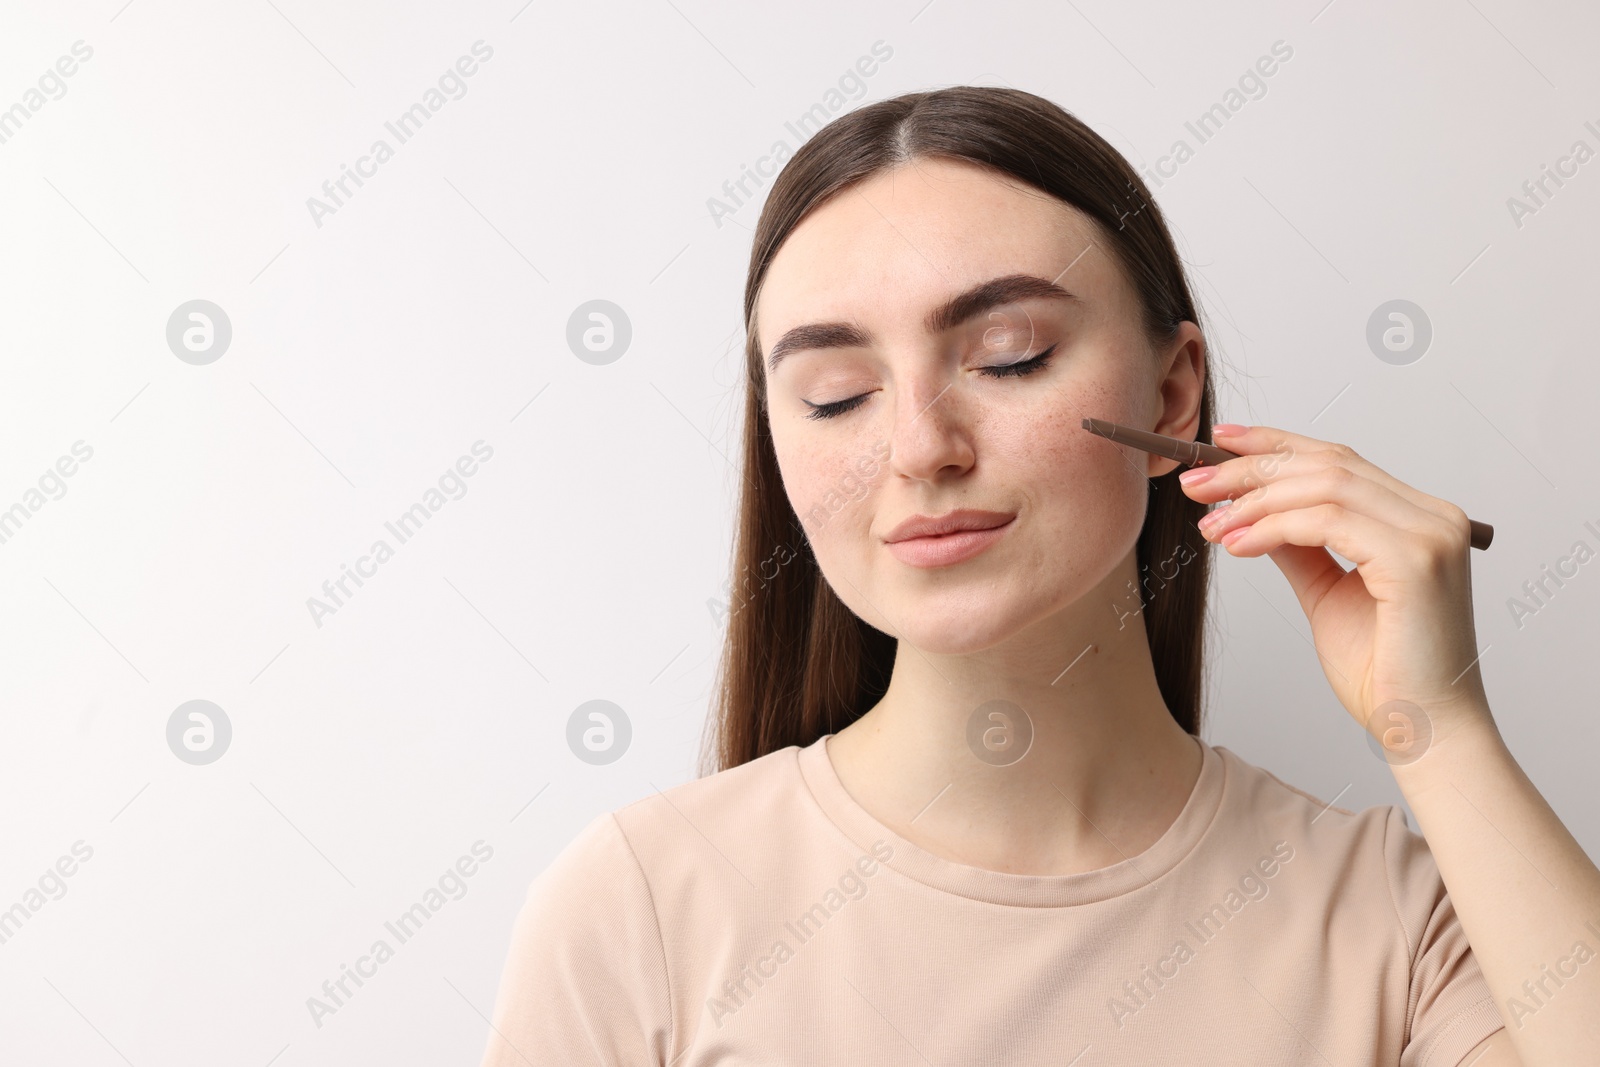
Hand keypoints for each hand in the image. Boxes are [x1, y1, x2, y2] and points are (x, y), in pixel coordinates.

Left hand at [1178, 423, 1492, 746]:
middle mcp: (1432, 516)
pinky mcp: (1415, 561)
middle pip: (1328, 464)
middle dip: (1252, 469)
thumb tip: (1254, 515)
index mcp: (1417, 518)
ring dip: (1255, 501)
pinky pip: (1329, 522)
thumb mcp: (1327, 595)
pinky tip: (1237, 545)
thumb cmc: (1384, 673)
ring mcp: (1430, 535)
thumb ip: (1300, 548)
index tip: (1220, 441)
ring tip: (1210, 525)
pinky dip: (1274, 527)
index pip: (1339, 459)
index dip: (1276, 443)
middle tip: (1195, 485)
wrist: (1422, 730)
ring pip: (1325, 485)